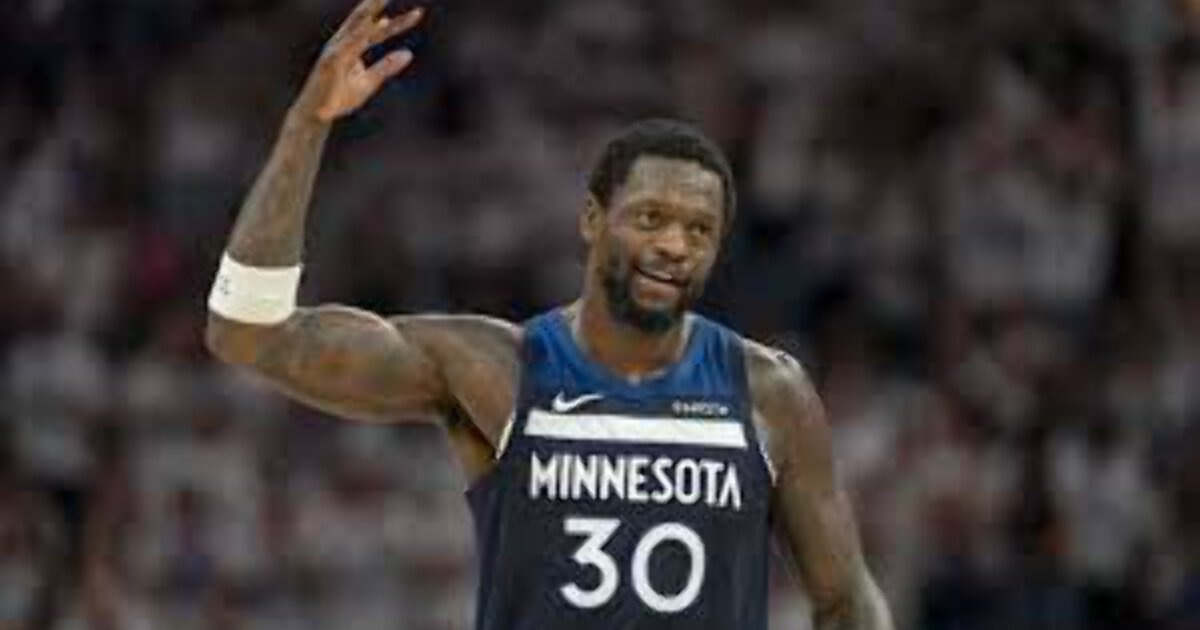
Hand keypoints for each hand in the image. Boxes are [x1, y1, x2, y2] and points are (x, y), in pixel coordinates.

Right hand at [296, 0, 424, 122]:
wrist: (316, 115)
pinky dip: (362, 33)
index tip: (418, 14)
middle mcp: (344, 44)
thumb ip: (386, 66)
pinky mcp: (332, 61)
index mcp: (354, 47)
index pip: (379, 32)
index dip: (398, 24)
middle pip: (364, 20)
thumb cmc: (339, 99)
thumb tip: (409, 53)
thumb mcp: (369, 82)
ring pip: (355, 27)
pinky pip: (349, 44)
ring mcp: (336, 50)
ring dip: (369, 11)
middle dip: (377, 4)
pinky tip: (377, 23)